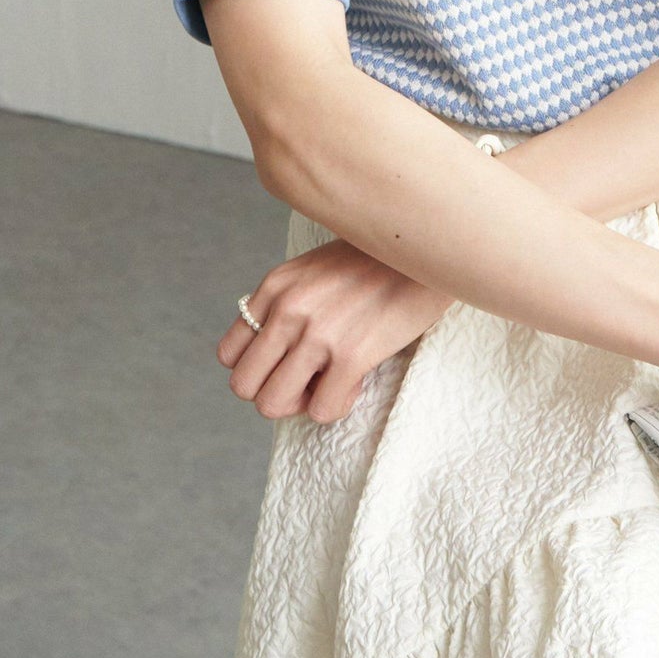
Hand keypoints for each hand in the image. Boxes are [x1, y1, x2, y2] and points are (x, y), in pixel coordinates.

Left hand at [217, 239, 456, 422]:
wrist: (429, 247)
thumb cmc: (379, 261)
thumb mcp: (317, 268)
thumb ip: (289, 301)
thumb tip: (275, 352)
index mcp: (276, 285)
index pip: (230, 354)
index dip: (258, 369)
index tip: (288, 362)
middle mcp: (288, 308)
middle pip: (245, 386)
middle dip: (274, 393)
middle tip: (308, 381)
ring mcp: (318, 332)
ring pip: (273, 404)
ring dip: (302, 404)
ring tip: (330, 383)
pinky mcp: (352, 355)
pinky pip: (321, 410)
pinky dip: (336, 406)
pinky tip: (356, 382)